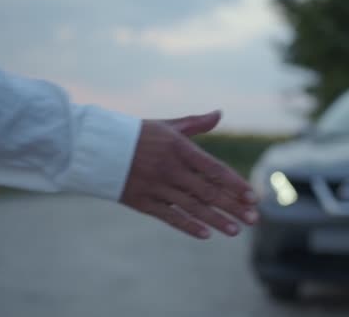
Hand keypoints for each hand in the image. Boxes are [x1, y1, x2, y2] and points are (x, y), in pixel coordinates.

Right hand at [120, 110, 258, 238]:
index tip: (253, 196)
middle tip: (254, 219)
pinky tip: (206, 234)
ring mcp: (156, 187)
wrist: (95, 147)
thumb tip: (219, 113)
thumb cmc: (137, 135)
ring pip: (192, 207)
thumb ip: (195, 123)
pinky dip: (188, 225)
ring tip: (236, 231)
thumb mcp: (167, 126)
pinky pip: (169, 216)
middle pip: (208, 192)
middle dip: (233, 206)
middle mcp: (170, 168)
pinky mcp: (142, 201)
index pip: (214, 169)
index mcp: (179, 148)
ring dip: (216, 220)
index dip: (235, 183)